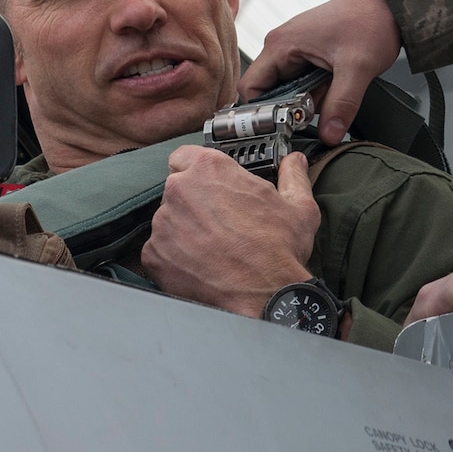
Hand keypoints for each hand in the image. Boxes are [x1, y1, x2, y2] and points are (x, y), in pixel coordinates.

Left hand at [143, 147, 317, 318]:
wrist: (264, 296)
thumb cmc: (279, 249)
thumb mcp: (298, 205)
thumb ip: (292, 176)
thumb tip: (295, 162)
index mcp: (211, 169)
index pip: (184, 155)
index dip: (195, 169)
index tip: (207, 183)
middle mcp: (181, 190)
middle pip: (177, 189)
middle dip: (193, 202)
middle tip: (217, 221)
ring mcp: (164, 223)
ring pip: (167, 220)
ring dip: (183, 230)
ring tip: (211, 248)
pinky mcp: (154, 255)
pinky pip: (159, 251)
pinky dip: (174, 258)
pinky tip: (199, 266)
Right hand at [240, 0, 400, 143]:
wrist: (389, 4)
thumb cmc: (369, 19)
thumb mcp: (357, 68)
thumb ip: (341, 104)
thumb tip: (328, 135)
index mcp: (281, 44)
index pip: (250, 87)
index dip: (261, 112)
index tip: (282, 126)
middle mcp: (283, 46)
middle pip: (270, 92)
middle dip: (291, 108)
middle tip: (314, 113)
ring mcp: (296, 50)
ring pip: (290, 90)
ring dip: (308, 100)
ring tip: (332, 93)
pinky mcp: (310, 54)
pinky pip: (304, 83)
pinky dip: (318, 92)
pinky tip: (335, 87)